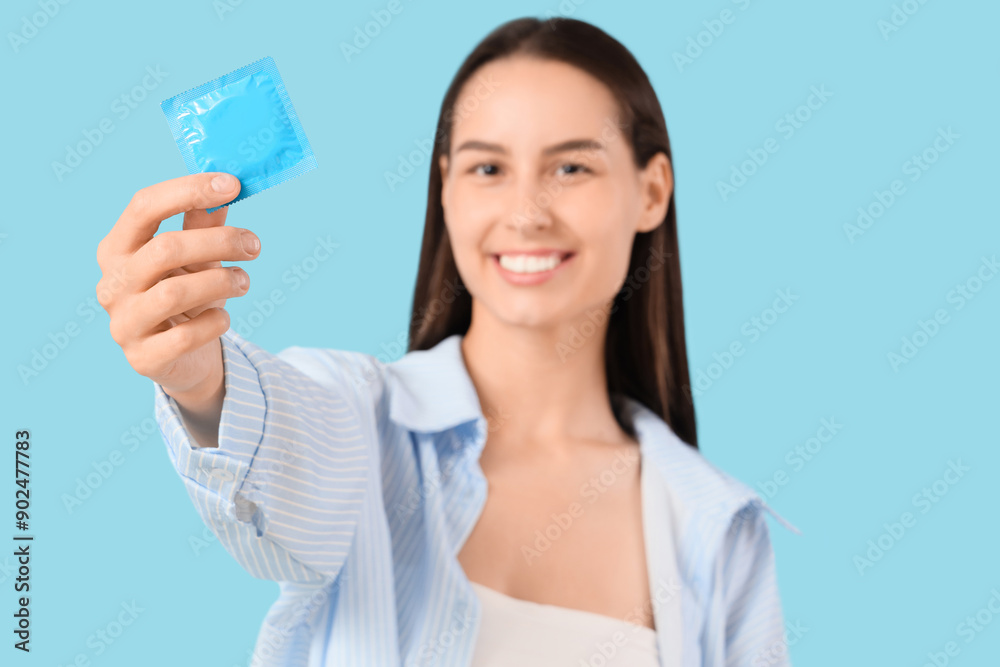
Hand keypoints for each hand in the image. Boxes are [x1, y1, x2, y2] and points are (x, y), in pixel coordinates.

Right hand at [96, 173, 258, 396]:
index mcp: (118, 247)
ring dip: (222, 281)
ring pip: (175, 292)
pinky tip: (223, 318)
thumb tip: (226, 182)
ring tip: (244, 281)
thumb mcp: (197, 257)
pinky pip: (185, 336)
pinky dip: (214, 322)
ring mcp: (123, 322)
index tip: (232, 184)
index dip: (188, 190)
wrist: (184, 358)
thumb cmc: (188, 295)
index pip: (144, 206)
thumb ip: (204, 223)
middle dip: (219, 241)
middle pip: (166, 248)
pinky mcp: (143, 358)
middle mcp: (113, 283)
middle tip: (254, 245)